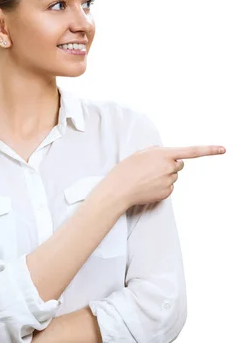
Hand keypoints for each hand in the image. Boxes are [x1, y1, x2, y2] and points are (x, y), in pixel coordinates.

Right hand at [107, 144, 225, 207]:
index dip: (209, 149)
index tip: (223, 149)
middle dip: (170, 165)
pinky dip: (161, 187)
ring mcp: (168, 181)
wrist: (118, 190)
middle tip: (153, 168)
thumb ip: (156, 151)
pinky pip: (169, 187)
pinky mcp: (166, 193)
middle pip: (179, 165)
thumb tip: (165, 153)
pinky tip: (148, 187)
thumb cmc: (125, 170)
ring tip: (146, 179)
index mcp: (164, 154)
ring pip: (173, 177)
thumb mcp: (139, 153)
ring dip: (163, 176)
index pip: (191, 151)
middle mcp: (169, 167)